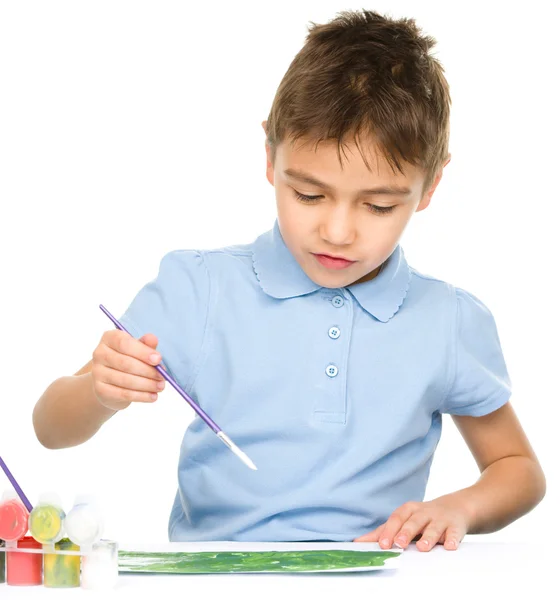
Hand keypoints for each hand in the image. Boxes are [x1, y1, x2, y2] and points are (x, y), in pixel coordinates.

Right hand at [91, 330, 165, 410]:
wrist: (110, 380)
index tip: (158, 359)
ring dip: (147, 384)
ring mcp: (97, 372)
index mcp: (109, 338)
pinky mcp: (100, 389)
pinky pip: (123, 393)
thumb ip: (145, 344)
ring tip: (160, 386)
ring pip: (126, 380)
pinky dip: (141, 396)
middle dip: (148, 371)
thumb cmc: (128, 359)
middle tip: (162, 377)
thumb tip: (152, 339)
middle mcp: (99, 353)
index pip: (124, 343)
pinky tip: (152, 396)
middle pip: (126, 363)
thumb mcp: (137, 349)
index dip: (142, 352)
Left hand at [353, 496, 471, 551]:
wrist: (456, 507)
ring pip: (433, 527)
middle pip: (413, 522)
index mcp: (409, 510)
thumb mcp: (405, 520)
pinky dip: (452, 539)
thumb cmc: (423, 517)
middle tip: (398, 544)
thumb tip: (359, 542)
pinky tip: (448, 546)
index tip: (381, 544)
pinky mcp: (456, 527)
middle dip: (405, 532)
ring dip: (428, 537)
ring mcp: (440, 519)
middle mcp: (424, 513)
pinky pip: (454, 533)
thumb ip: (384, 531)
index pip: (396, 518)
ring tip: (422, 547)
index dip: (389, 531)